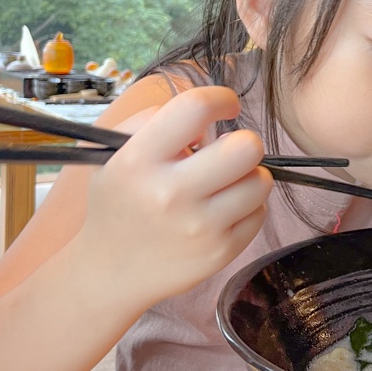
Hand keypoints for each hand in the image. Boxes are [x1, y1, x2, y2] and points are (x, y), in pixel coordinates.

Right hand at [77, 86, 270, 305]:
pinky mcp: (221, 252)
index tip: (226, 107)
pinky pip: (260, 212)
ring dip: (248, 176)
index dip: (220, 99)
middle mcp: (170, 194)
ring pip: (261, 180)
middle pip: (246, 147)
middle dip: (243, 142)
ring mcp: (200, 227)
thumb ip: (154, 120)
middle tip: (227, 153)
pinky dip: (247, 206)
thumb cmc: (120, 202)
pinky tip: (222, 211)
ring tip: (224, 184)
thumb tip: (206, 121)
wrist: (110, 272)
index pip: (194, 108)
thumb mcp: (115, 152)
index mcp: (138, 161)